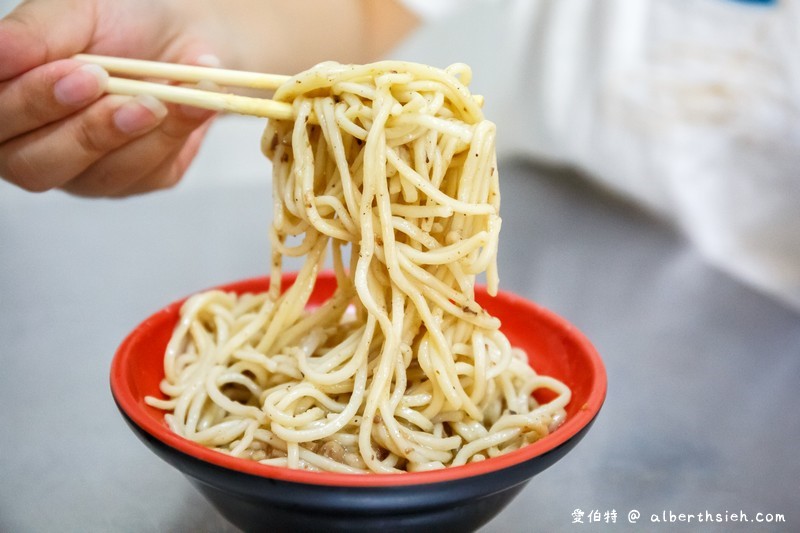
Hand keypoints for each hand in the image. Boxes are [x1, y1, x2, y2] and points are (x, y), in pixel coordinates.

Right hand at [0, 0, 218, 196]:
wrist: (187, 34)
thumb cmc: (121, 19)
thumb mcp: (77, 10)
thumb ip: (35, 34)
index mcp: (7, 101)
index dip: (34, 103)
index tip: (82, 73)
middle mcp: (36, 145)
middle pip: (35, 166)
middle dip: (85, 130)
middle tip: (125, 91)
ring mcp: (87, 171)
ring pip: (97, 176)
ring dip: (133, 135)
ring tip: (161, 96)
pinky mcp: (138, 180)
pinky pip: (147, 174)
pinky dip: (172, 135)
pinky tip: (192, 103)